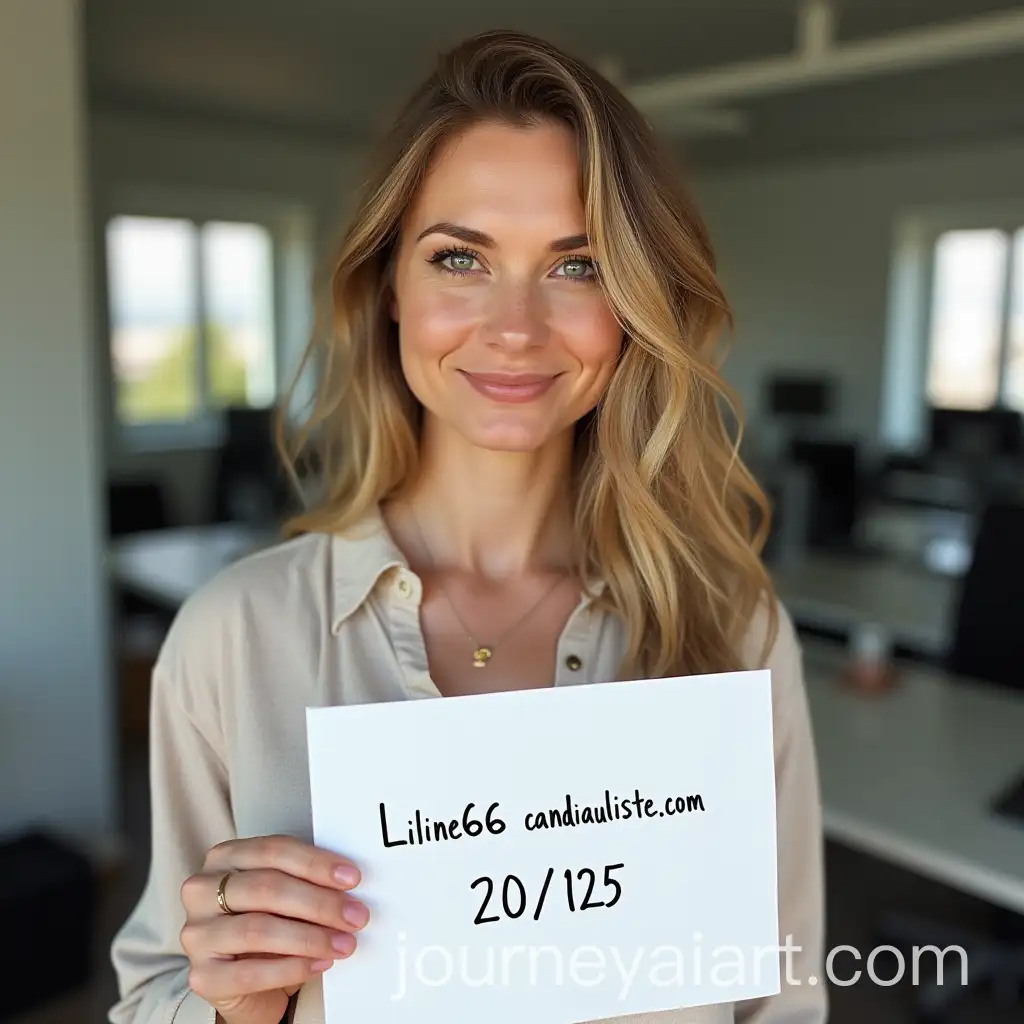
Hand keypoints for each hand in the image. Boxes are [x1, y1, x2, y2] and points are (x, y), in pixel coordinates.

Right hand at [180, 835, 368, 1023]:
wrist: (244, 980)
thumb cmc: (268, 924)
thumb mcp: (283, 894)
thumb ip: (304, 880)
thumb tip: (348, 884)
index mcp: (224, 857)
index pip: (274, 850)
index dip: (316, 863)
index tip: (351, 878)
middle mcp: (202, 890)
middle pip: (267, 888)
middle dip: (319, 903)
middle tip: (355, 915)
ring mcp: (197, 933)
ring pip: (258, 929)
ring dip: (310, 937)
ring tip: (343, 943)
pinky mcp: (201, 975)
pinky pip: (250, 972)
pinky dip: (292, 968)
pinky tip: (318, 965)